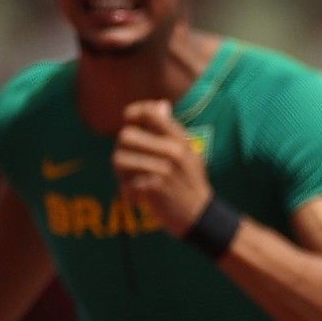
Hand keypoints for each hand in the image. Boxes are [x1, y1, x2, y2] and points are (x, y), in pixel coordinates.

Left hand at [113, 103, 214, 233]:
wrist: (201, 216)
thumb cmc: (190, 183)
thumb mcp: (188, 153)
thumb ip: (170, 130)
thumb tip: (160, 104)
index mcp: (180, 139)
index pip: (149, 112)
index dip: (132, 114)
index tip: (130, 125)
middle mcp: (173, 151)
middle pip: (126, 136)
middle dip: (122, 151)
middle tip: (131, 167)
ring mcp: (164, 169)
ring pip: (119, 159)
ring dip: (121, 174)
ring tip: (133, 183)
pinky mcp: (155, 188)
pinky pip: (125, 183)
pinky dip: (128, 193)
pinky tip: (139, 199)